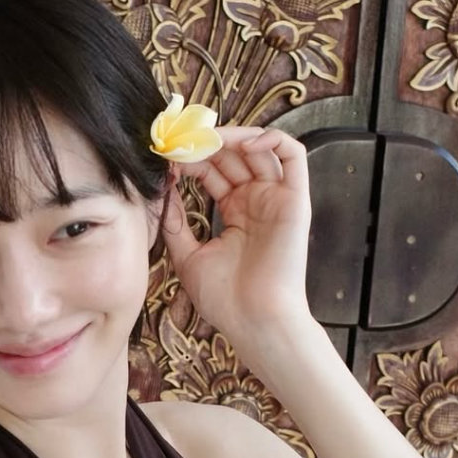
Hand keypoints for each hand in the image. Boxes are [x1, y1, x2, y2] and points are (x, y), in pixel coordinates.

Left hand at [161, 126, 312, 350]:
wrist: (254, 320)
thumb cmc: (225, 299)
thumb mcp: (187, 256)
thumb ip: (175, 223)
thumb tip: (162, 189)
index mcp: (235, 213)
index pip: (214, 171)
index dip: (190, 159)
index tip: (164, 156)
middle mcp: (257, 201)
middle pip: (233, 156)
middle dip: (205, 144)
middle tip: (180, 141)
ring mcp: (277, 199)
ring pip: (260, 148)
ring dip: (232, 137)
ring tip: (205, 141)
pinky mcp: (296, 200)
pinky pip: (293, 154)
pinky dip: (271, 139)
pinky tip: (243, 144)